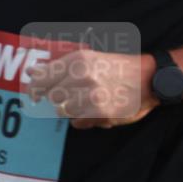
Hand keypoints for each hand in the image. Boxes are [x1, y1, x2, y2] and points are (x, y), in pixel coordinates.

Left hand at [27, 50, 158, 129]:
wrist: (151, 78)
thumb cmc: (120, 69)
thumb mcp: (91, 59)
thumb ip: (61, 66)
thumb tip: (31, 72)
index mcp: (78, 60)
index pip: (42, 77)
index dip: (36, 88)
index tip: (36, 95)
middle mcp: (82, 75)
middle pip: (53, 97)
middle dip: (61, 100)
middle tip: (77, 97)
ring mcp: (91, 94)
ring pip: (63, 111)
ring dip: (73, 111)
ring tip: (89, 104)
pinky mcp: (100, 111)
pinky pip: (77, 122)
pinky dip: (84, 120)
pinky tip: (97, 112)